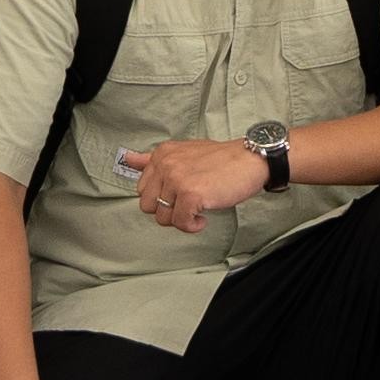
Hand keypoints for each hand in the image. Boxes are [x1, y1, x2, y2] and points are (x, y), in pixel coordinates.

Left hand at [121, 137, 273, 232]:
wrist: (251, 160)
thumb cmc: (221, 159)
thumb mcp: (183, 152)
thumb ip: (153, 159)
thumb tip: (128, 159)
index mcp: (162, 154)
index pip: (143, 189)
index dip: (162, 198)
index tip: (179, 195)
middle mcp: (166, 164)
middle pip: (149, 205)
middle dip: (168, 210)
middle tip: (189, 204)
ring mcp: (177, 179)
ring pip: (163, 218)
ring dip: (181, 219)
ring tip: (198, 209)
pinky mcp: (191, 194)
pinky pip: (180, 223)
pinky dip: (192, 226)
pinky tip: (204, 217)